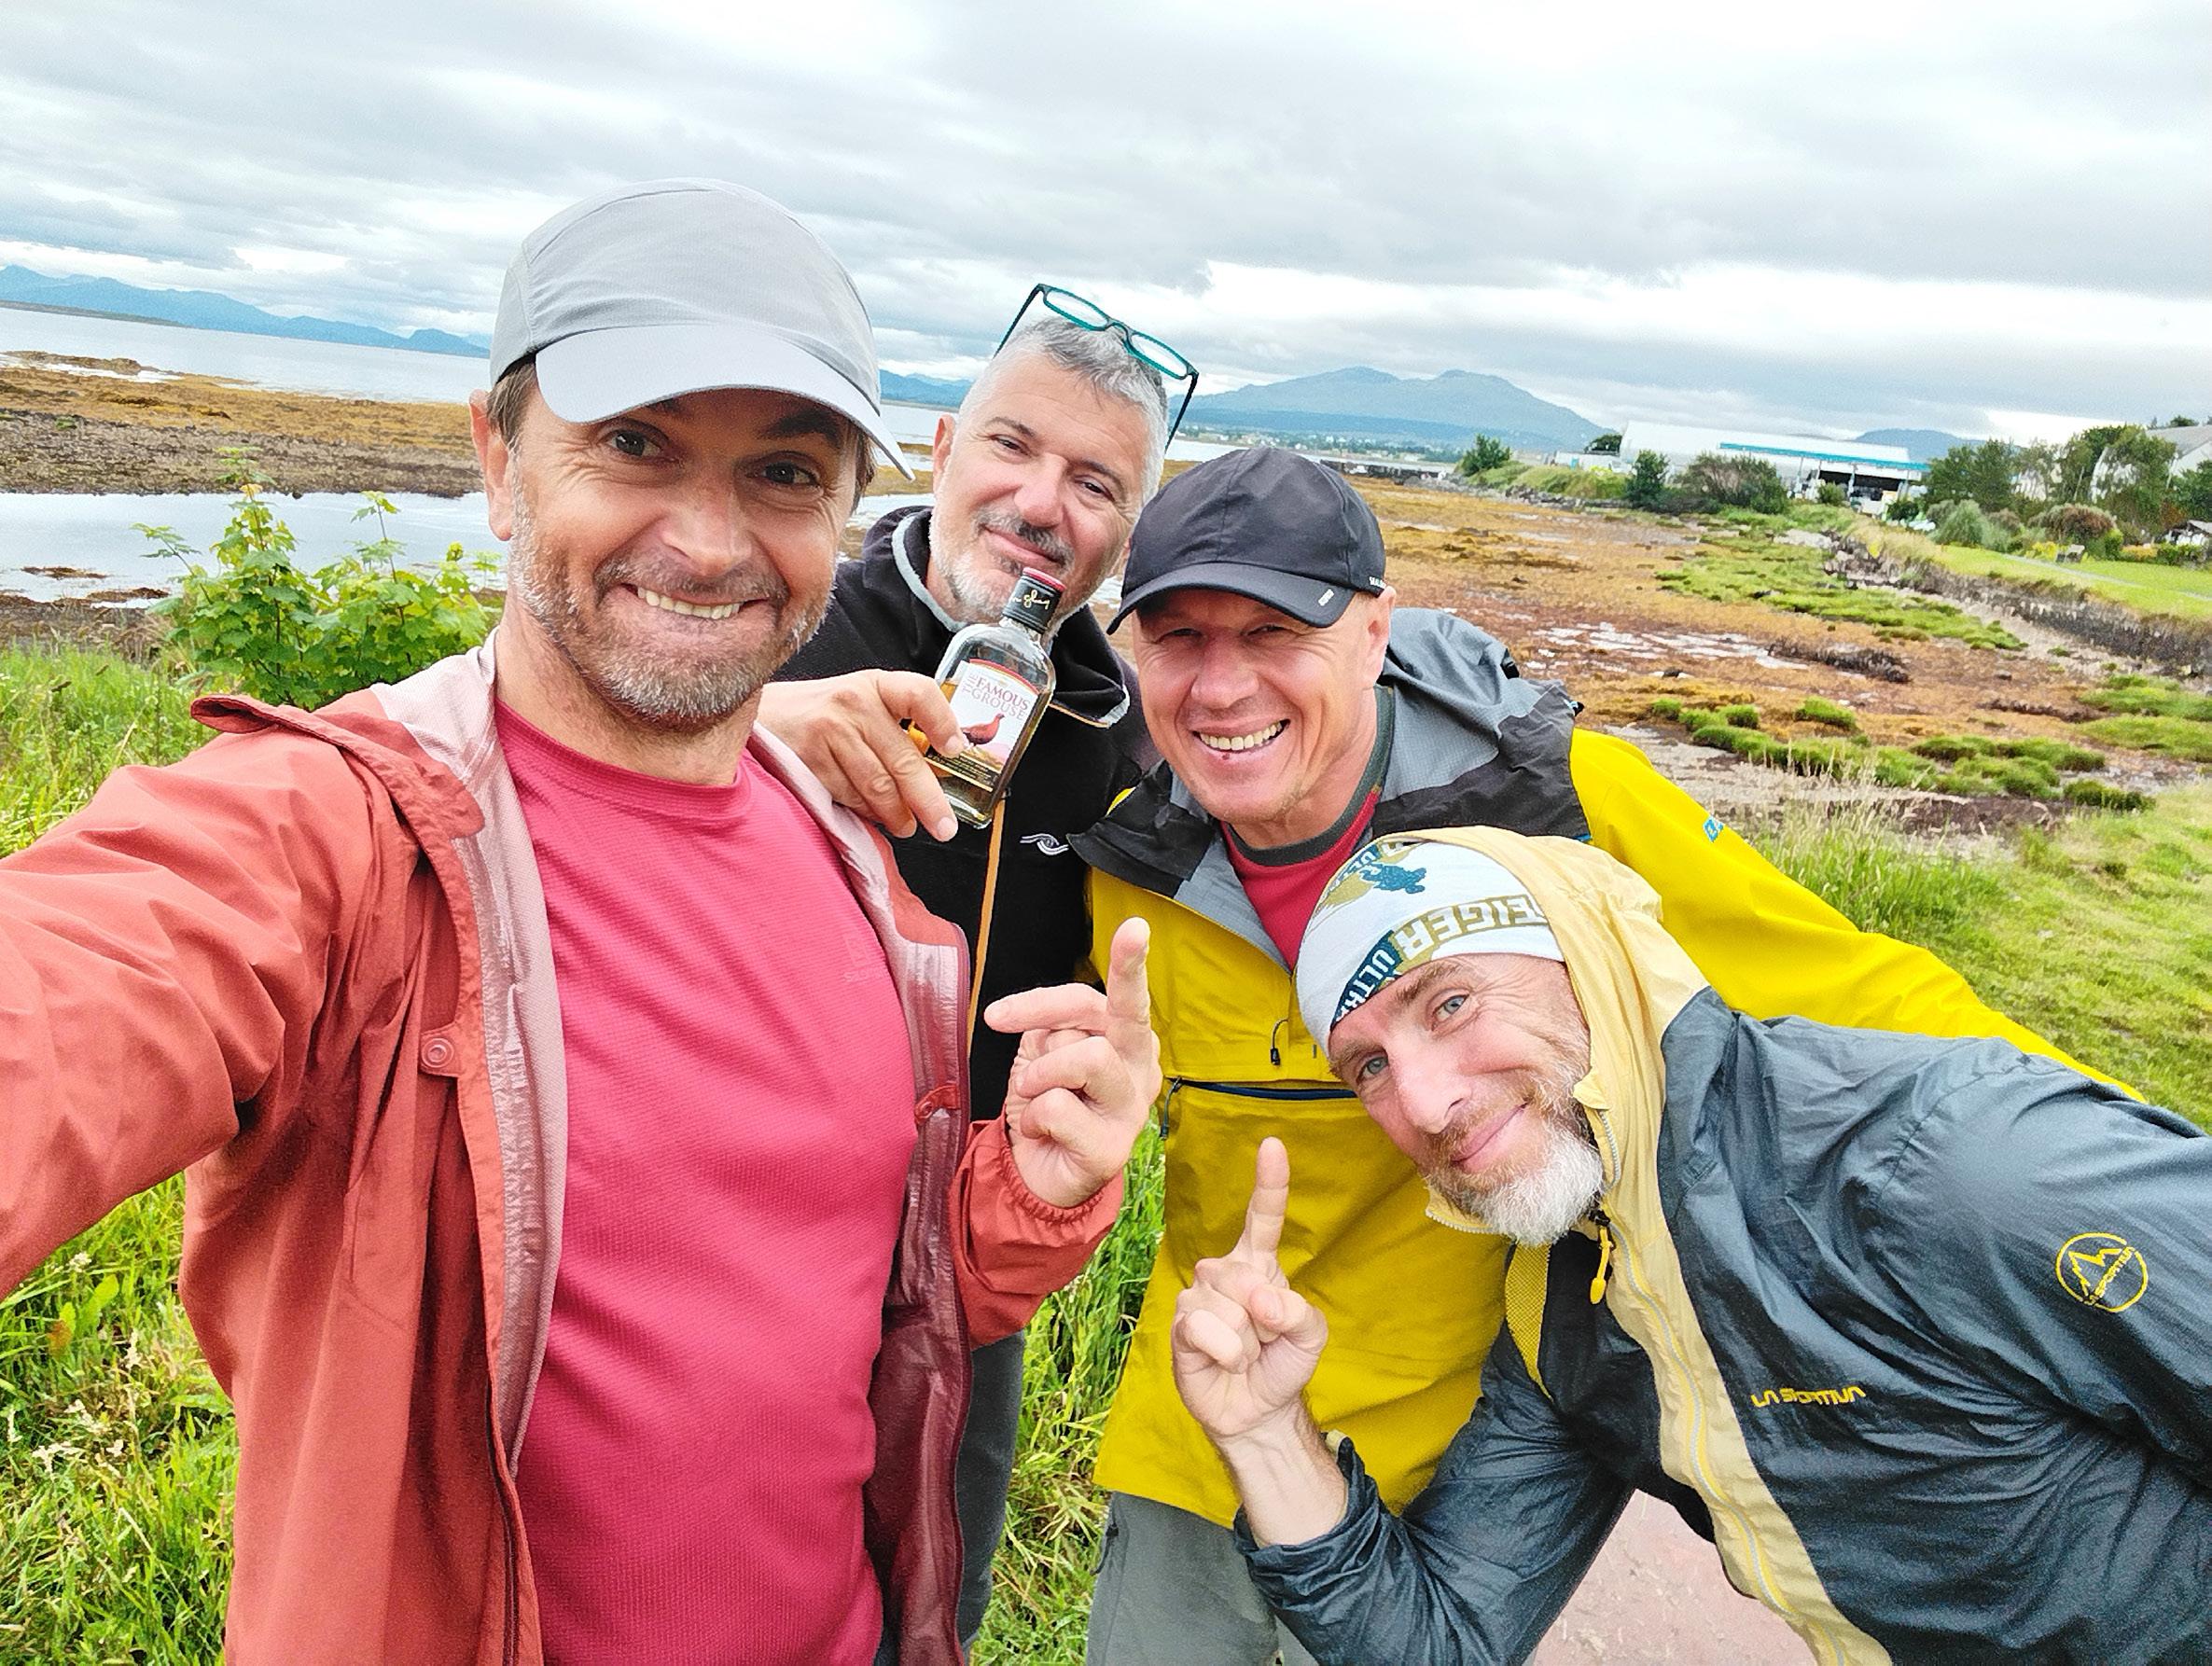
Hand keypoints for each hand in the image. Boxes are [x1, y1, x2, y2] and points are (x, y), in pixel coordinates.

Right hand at [754, 671, 962, 839]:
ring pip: (878, 787)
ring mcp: (829, 731)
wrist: (764, 715)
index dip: (943, 723)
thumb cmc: (824, 713)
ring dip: (897, 814)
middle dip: (928, 801)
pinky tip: (872, 814)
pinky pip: (850, 797)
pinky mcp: (809, 760)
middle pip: (904, 760)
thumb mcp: (864, 702)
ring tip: (906, 824)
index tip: (955, 751)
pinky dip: (866, 812)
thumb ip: (897, 729)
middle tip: (943, 825)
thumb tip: (937, 773)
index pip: (919, 694)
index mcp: (876, 685)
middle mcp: (854, 703)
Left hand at [983, 917, 1160, 1208]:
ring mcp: (1132, 1109)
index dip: (1128, 960)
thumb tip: (1043, 1026)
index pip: (1124, 993)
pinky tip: (1041, 1130)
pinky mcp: (1113, 1147)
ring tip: (1031, 1094)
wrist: (1040, 1174)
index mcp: (1129, 1039)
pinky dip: (1033, 1115)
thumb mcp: (1044, 1052)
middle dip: (1060, 1006)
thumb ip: (1053, 1026)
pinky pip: (1058, 1107)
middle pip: (1119, 1013)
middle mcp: (1142, 1068)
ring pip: (1086, 1057)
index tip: (1135, 926)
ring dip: (1038, 1073)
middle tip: (997, 1018)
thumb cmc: (1048, 1103)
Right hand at [1172, 1139, 1327, 1445]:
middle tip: (1265, 1340)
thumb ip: (1297, 1312)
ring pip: (1227, 1306)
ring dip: (1246, 1341)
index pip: (1263, 1217)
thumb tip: (1260, 1304)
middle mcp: (1224, 1272)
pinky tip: (1224, 1362)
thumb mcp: (1310, 1335)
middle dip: (1264, 1316)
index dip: (1269, 1182)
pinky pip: (1205, 1328)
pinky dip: (1226, 1351)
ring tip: (1244, 1354)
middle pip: (1245, 1275)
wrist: (1257, 1410)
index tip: (1272, 1144)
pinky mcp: (1181, 1325)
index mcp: (1259, 1264)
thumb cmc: (1282, 1363)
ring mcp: (1199, 1296)